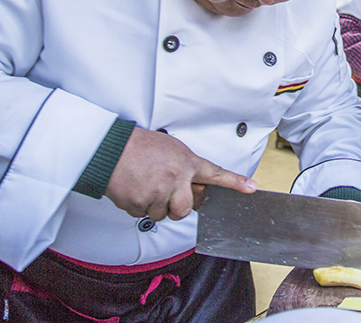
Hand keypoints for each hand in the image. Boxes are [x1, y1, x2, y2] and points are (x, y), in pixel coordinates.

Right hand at [105, 127, 257, 221]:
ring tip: (144, 183)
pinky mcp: (139, 203)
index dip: (235, 182)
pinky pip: (142, 214)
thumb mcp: (170, 149)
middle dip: (175, 206)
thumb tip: (189, 184)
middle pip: (185, 209)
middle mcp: (176, 178)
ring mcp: (158, 192)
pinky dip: (136, 205)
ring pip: (162, 214)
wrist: (110, 149)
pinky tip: (133, 188)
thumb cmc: (138, 146)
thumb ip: (184, 167)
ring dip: (153, 205)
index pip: (215, 174)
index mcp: (186, 163)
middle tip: (163, 191)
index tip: (251, 188)